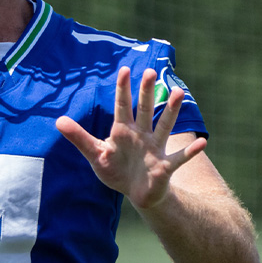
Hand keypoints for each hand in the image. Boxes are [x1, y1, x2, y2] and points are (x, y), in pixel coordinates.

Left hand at [55, 66, 207, 209]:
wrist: (135, 192)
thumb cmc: (116, 170)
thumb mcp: (95, 154)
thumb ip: (79, 138)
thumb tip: (58, 121)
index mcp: (123, 131)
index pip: (123, 106)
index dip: (123, 89)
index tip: (125, 70)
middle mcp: (141, 135)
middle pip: (145, 110)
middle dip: (147, 92)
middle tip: (150, 71)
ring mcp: (155, 149)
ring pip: (164, 126)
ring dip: (171, 111)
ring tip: (179, 93)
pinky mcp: (165, 167)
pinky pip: (180, 158)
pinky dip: (190, 152)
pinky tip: (203, 143)